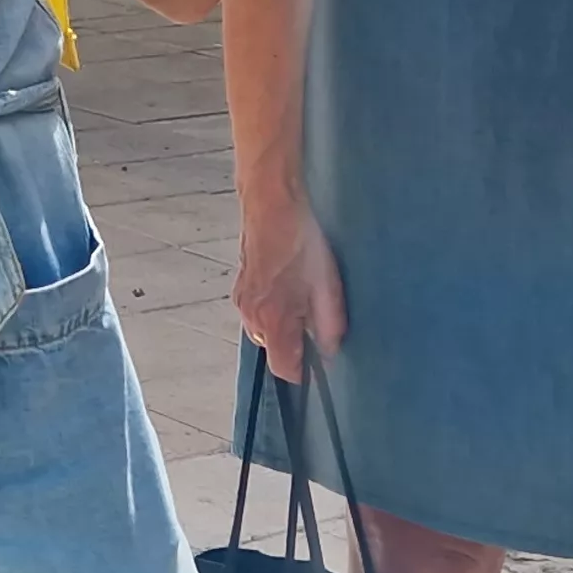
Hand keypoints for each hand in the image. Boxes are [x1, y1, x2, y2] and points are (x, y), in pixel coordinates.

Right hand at [233, 191, 345, 384]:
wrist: (270, 200)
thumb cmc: (299, 237)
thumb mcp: (326, 283)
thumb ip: (329, 323)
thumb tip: (331, 349)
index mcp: (272, 320)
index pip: (284, 369)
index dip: (304, 372)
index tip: (319, 363)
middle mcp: (251, 316)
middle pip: (275, 350)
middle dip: (296, 341)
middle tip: (317, 315)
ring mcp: (243, 300)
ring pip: (267, 329)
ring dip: (285, 322)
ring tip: (304, 293)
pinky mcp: (241, 285)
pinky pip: (259, 310)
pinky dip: (275, 305)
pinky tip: (290, 281)